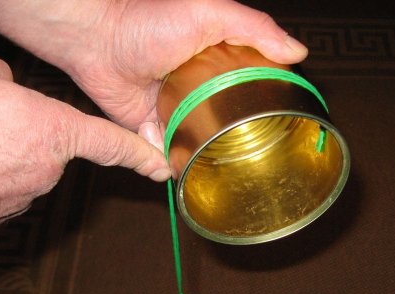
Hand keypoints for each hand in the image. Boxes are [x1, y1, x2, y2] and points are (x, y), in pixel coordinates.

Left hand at [0, 0, 307, 149]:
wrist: (97, 41)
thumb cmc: (148, 22)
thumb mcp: (209, 14)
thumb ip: (253, 28)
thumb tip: (297, 52)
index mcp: (221, 64)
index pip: (254, 88)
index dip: (270, 105)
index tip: (287, 124)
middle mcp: (203, 91)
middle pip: (231, 122)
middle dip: (243, 141)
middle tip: (260, 161)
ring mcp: (178, 113)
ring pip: (202, 143)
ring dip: (211, 158)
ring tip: (227, 175)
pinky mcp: (152, 131)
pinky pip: (170, 154)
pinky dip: (177, 165)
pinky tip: (188, 172)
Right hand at [0, 42, 169, 234]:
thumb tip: (4, 82)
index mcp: (49, 130)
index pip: (110, 142)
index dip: (139, 153)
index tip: (161, 166)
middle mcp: (45, 169)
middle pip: (48, 143)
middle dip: (24, 127)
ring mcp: (20, 197)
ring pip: (20, 164)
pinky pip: (1, 185)